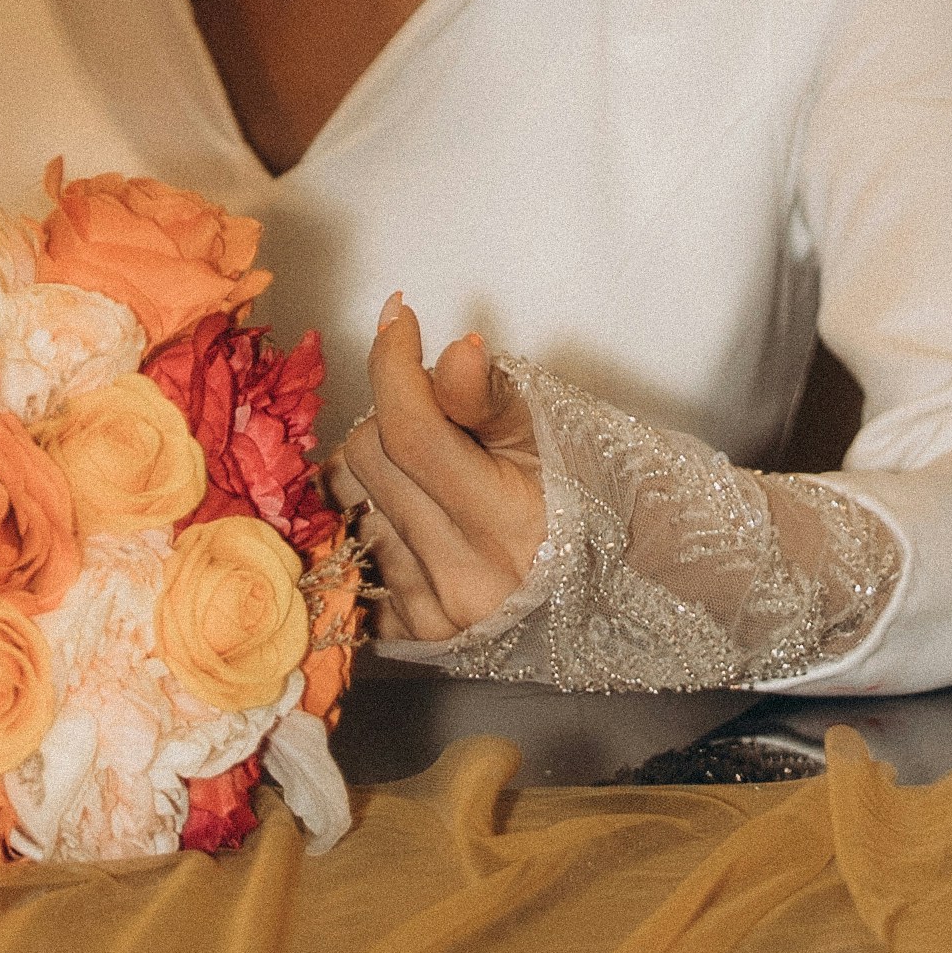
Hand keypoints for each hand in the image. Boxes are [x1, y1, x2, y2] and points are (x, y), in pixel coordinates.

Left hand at [338, 296, 546, 639]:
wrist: (602, 581)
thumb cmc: (575, 490)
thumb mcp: (544, 431)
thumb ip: (489, 397)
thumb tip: (454, 352)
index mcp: (508, 525)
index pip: (413, 432)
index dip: (395, 364)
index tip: (399, 319)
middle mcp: (463, 579)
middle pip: (369, 456)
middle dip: (393, 416)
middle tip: (440, 418)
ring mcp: (430, 612)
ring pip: (349, 497)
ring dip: (378, 466)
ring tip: (430, 469)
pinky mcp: (406, 633)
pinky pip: (349, 545)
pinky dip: (370, 514)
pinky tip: (410, 508)